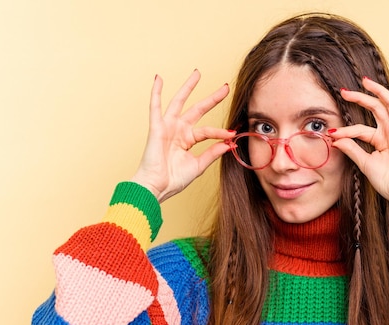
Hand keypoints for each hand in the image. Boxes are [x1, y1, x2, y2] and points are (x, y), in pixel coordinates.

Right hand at [130, 70, 233, 202]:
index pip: (208, 130)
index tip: (233, 134)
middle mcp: (178, 130)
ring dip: (188, 87)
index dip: (221, 132)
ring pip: (179, 102)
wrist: (157, 188)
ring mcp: (168, 127)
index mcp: (187, 139)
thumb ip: (212, 152)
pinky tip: (159, 79)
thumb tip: (229, 143)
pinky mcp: (157, 127)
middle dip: (212, 98)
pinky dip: (156, 92)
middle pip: (197, 109)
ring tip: (197, 73)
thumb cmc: (173, 180)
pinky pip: (155, 106)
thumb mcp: (198, 166)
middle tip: (225, 87)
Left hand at [330, 77, 388, 220]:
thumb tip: (335, 137)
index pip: (360, 129)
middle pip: (374, 109)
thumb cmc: (388, 182)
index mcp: (380, 140)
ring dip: (378, 91)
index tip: (331, 133)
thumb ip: (352, 148)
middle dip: (359, 98)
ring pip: (388, 104)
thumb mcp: (365, 163)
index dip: (345, 131)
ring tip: (365, 81)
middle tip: (344, 92)